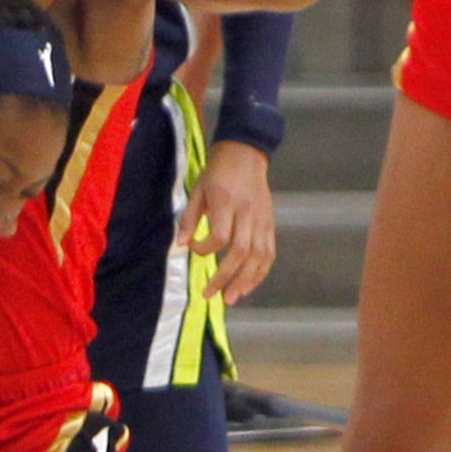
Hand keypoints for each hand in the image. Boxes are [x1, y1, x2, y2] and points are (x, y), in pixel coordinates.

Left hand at [177, 141, 275, 301]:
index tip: (193, 250)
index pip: (220, 235)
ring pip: (258, 256)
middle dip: (226, 276)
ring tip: (231, 297)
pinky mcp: (270, 223)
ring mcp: (262, 219)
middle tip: (210, 295)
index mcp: (226, 202)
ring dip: (245, 280)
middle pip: (241, 251)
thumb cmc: (217, 173)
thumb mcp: (197, 190)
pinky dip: (260, 271)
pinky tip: (249, 285)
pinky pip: (269, 252)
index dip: (206, 249)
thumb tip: (180, 245)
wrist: (246, 154)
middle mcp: (247, 213)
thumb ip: (189, 218)